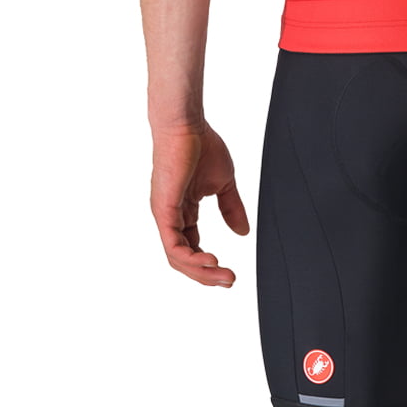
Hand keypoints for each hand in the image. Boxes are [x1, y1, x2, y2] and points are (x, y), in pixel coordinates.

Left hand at [150, 122, 250, 285]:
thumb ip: (231, 208)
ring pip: (178, 258)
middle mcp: (171, 217)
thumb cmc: (201, 145)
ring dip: (201, 272)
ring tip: (223, 276)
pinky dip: (191, 259)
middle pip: (184, 259)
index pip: (192, 247)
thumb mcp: (224, 183)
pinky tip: (211, 260)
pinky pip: (173, 245)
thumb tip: (242, 232)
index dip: (209, 264)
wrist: (187, 124)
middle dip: (207, 275)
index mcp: (183, 211)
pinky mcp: (164, 211)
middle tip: (229, 281)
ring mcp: (165, 216)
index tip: (229, 273)